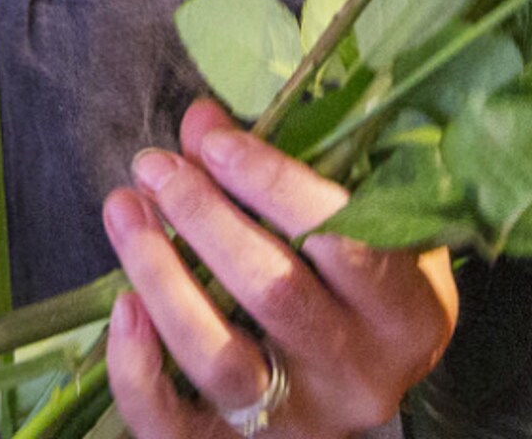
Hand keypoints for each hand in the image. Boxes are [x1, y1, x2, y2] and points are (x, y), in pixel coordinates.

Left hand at [102, 99, 456, 438]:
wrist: (372, 371)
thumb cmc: (365, 271)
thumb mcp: (351, 213)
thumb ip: (281, 168)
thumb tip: (199, 123)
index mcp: (409, 310)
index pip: (342, 239)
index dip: (270, 183)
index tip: (213, 141)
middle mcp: (363, 376)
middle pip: (274, 294)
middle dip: (203, 217)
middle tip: (154, 165)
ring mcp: (304, 422)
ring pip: (222, 361)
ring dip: (163, 277)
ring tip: (125, 211)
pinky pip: (177, 429)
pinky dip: (139, 371)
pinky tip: (121, 306)